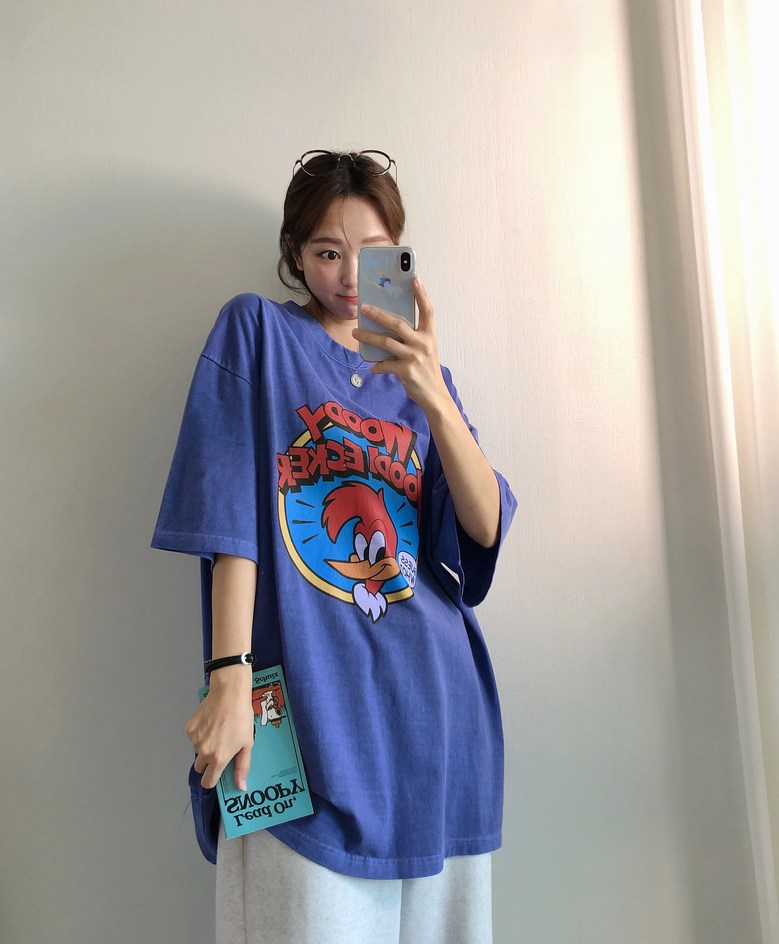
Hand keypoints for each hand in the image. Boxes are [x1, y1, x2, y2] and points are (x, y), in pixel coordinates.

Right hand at [186, 667, 253, 790]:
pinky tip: (210, 722)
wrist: (229, 694)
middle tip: (219, 748)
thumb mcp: (247, 744)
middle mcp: (204, 752)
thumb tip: (241, 787)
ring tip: (218, 730)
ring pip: (197, 751)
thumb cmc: (242, 718)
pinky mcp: (189, 728)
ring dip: (205, 746)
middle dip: (208, 763)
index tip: (217, 773)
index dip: (212, 780)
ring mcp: (194, 740)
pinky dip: (200, 733)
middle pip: (200, 768)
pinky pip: (193, 737)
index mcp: (219, 759)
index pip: (207, 782)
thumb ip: (242, 767)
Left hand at [352, 277, 448, 411]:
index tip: (414, 278)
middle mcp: (423, 343)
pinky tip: (372, 366)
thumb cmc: (426, 369)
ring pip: (386, 342)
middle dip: (378, 314)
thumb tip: (388, 326)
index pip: (427, 310)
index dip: (421, 294)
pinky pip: (385, 364)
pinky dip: (377, 365)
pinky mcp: (407, 371)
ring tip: (355, 332)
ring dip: (368, 337)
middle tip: (364, 308)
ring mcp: (415, 357)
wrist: (435, 395)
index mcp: (429, 335)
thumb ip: (412, 337)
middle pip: (398, 323)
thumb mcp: (425, 349)